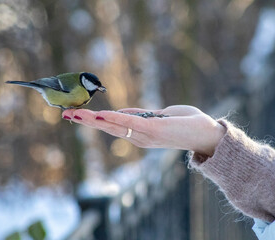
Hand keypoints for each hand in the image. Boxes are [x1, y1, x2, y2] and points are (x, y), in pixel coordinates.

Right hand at [62, 105, 225, 155]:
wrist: (208, 134)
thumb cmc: (187, 124)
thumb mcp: (161, 116)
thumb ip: (141, 115)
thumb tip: (121, 112)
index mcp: (140, 134)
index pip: (113, 127)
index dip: (95, 121)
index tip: (76, 116)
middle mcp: (139, 138)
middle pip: (108, 129)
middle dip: (87, 122)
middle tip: (66, 115)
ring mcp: (146, 136)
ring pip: (115, 126)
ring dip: (95, 120)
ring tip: (75, 115)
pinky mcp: (154, 130)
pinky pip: (130, 123)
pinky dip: (115, 119)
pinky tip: (101, 116)